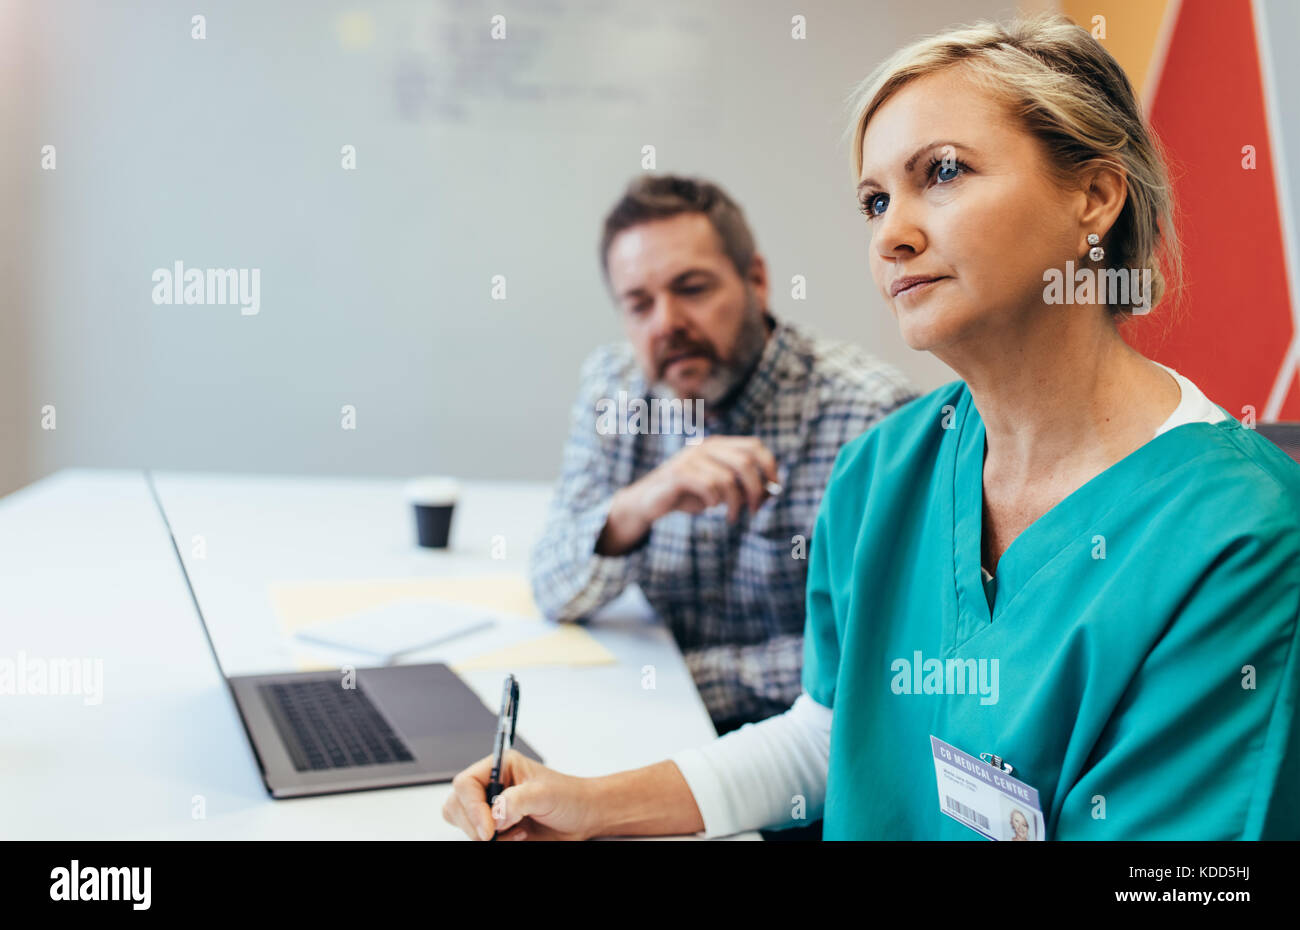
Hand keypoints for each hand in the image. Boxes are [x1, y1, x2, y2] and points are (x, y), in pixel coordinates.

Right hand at [442, 749, 599, 840]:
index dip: (471, 807)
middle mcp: (490, 787)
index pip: (465, 784)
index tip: (488, 828)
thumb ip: (518, 800)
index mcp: (498, 767)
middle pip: (457, 806)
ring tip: (517, 830)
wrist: (582, 817)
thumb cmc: (569, 796)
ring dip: (488, 835)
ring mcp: (490, 809)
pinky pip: (479, 839)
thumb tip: (495, 813)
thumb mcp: (545, 793)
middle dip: (476, 823)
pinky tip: (518, 835)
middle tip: (498, 832)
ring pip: (465, 825)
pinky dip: (496, 843)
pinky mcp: (496, 828)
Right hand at [598, 436, 778, 553]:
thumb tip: (771, 491)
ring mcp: (691, 457)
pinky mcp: (679, 473)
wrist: (651, 502)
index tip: (774, 489)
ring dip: (735, 503)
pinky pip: (709, 486)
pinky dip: (715, 501)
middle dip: (756, 490)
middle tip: (754, 510)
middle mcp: (706, 446)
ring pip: (728, 479)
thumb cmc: (690, 495)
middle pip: (745, 462)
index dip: (770, 466)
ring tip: (731, 516)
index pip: (754, 445)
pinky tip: (710, 507)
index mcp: (719, 445)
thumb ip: (743, 485)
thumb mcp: (721, 489)